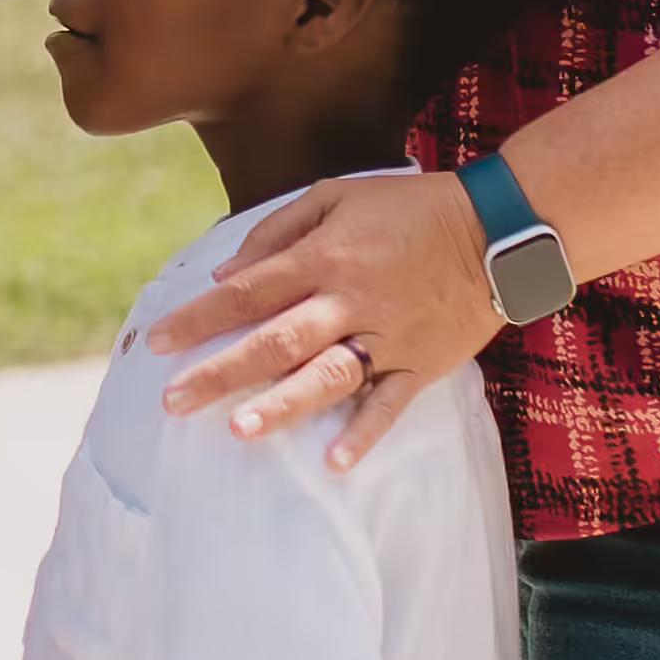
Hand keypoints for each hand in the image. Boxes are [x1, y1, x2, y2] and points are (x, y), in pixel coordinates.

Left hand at [147, 164, 503, 469]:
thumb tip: (225, 276)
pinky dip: (365, 433)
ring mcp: (388, 336)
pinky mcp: (422, 364)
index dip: (200, 317)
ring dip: (283, 404)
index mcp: (326, 256)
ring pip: (328, 376)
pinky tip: (335, 462)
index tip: (158, 343)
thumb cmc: (410, 208)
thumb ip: (278, 231)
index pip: (249, 291)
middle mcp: (351, 300)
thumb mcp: (339, 196)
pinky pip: (391, 404)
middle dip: (221, 371)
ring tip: (240, 429)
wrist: (500, 228)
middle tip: (173, 400)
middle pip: (276, 339)